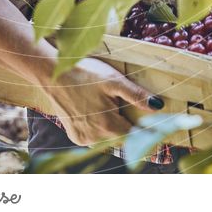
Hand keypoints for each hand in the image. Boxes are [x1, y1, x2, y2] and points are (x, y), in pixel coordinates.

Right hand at [46, 57, 160, 146]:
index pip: (136, 134)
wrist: (53, 73)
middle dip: (125, 121)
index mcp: (109, 126)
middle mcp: (96, 138)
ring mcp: (84, 138)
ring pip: (107, 135)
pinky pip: (94, 135)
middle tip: (120, 103)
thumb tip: (158, 107)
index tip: (149, 119)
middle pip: (121, 134)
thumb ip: (136, 95)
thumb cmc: (85, 73)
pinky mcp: (74, 135)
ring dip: (111, 124)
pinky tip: (93, 109)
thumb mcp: (114, 80)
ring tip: (105, 103)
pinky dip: (97, 126)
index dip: (144, 125)